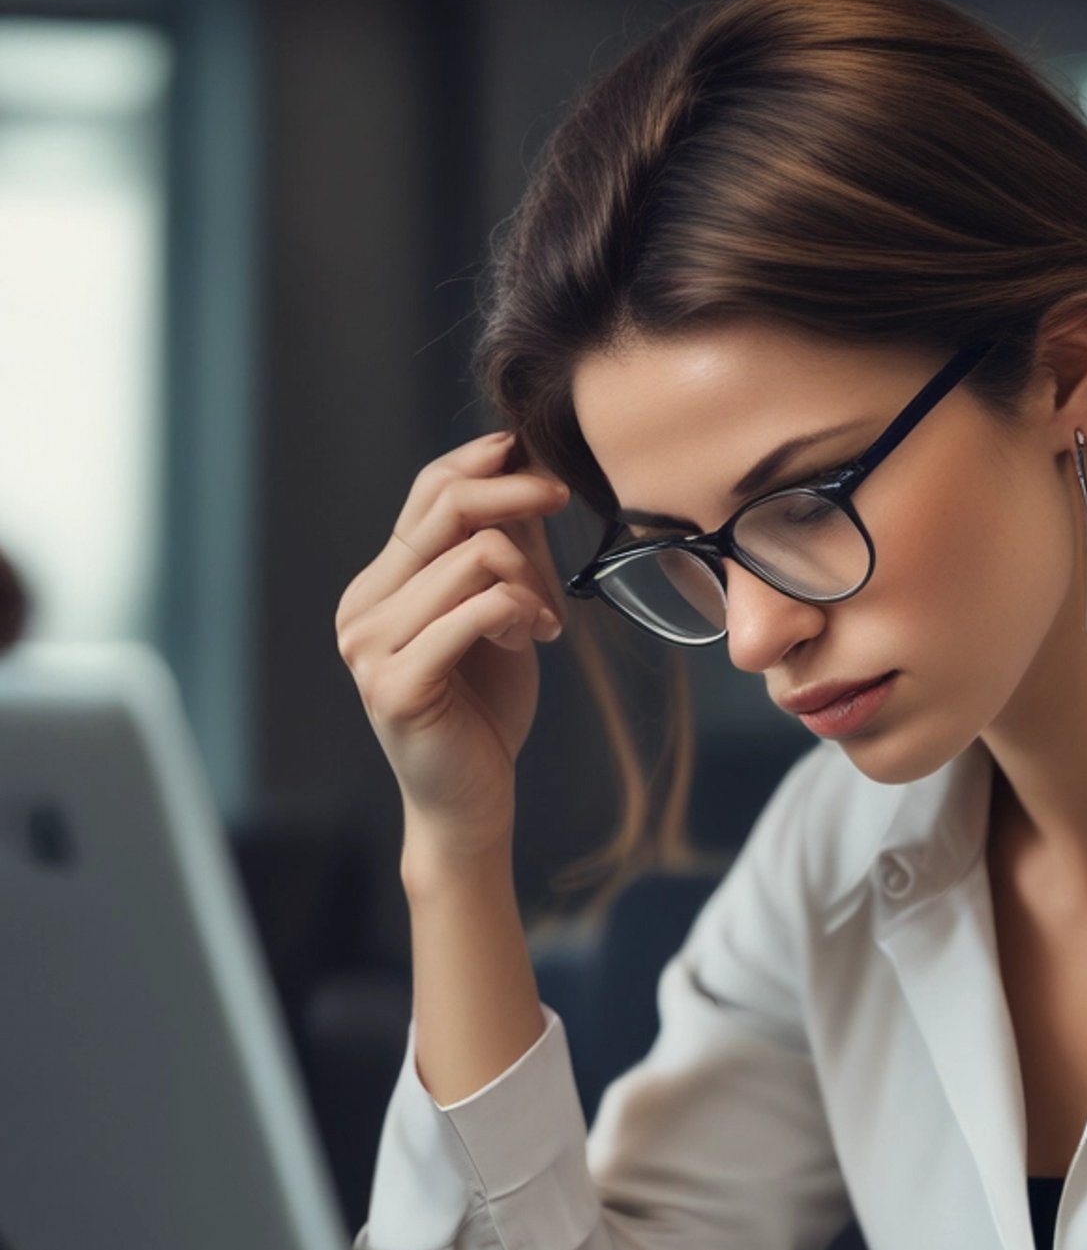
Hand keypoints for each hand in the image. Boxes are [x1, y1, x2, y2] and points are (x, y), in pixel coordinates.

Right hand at [334, 429, 572, 861]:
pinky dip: (521, 612)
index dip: (479, 462)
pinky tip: (534, 640)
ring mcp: (371, 647)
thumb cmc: (484, 713)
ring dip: (530, 581)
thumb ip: (500, 557)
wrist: (468, 802)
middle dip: (514, 494)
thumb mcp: (497, 619)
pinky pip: (478, 610)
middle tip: (562, 498)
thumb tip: (523, 477)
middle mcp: (361, 609)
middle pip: (445, 509)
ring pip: (473, 557)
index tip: (527, 447)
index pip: (426, 495)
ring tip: (545, 622)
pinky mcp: (398, 683)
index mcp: (378, 588)